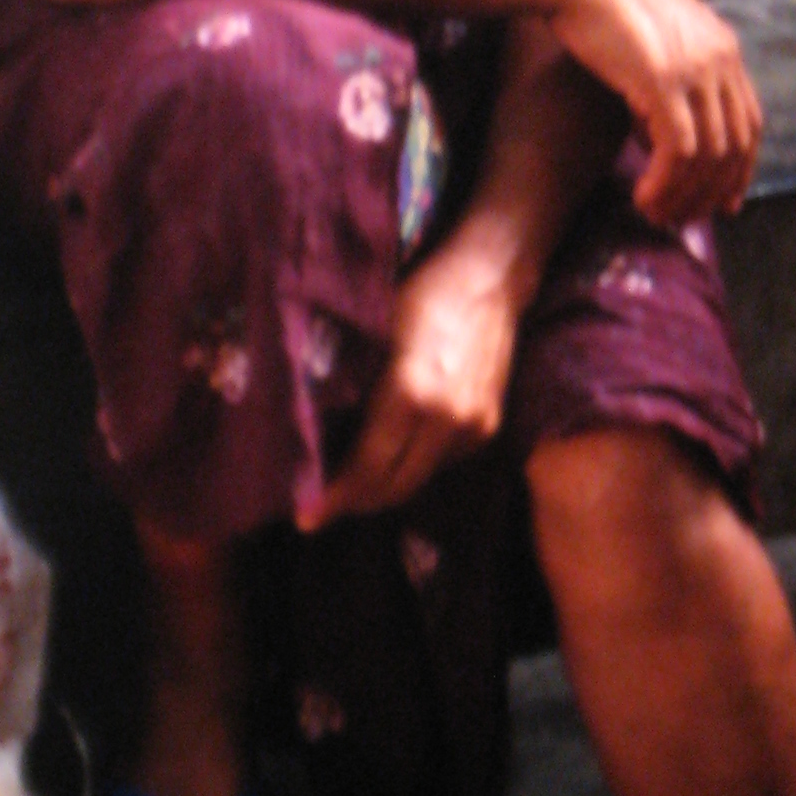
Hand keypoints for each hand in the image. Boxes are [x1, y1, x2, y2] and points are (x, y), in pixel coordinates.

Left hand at [300, 247, 520, 529]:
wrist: (490, 277)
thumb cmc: (419, 294)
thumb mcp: (371, 334)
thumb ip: (348, 384)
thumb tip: (309, 429)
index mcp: (410, 393)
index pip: (367, 468)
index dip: (334, 498)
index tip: (305, 517)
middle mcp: (447, 419)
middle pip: (394, 487)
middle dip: (355, 502)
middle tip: (321, 505)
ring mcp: (474, 426)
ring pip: (419, 478)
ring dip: (384, 486)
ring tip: (349, 482)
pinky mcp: (488, 427)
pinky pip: (441, 462)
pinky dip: (412, 465)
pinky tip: (391, 453)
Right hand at [544, 0, 761, 226]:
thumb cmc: (600, 5)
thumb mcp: (652, 43)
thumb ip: (670, 83)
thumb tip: (663, 140)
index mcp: (723, 47)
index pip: (749, 123)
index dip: (739, 169)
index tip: (722, 202)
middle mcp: (720, 58)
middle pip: (735, 146)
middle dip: (711, 191)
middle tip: (682, 219)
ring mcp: (695, 69)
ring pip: (710, 155)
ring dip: (684, 195)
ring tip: (656, 213)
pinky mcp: (665, 81)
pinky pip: (680, 151)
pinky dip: (665, 184)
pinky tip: (643, 197)